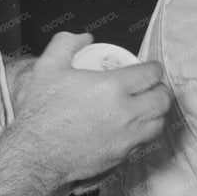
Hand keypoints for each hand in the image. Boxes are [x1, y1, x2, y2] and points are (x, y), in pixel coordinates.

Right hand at [9, 32, 172, 195]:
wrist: (35, 155)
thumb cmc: (41, 112)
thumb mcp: (47, 67)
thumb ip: (66, 44)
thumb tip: (85, 38)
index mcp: (112, 87)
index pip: (150, 74)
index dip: (154, 68)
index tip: (150, 68)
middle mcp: (125, 113)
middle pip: (162, 100)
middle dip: (161, 90)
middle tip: (153, 87)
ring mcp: (125, 137)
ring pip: (158, 123)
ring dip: (157, 113)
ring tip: (148, 108)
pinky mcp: (121, 157)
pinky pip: (144, 143)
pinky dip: (144, 133)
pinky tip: (134, 128)